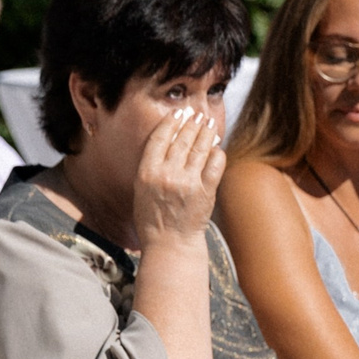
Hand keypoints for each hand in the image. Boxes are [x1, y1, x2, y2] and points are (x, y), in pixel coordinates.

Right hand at [127, 105, 224, 253]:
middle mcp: (167, 175)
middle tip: (197, 114)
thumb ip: (152, 166)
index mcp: (147, 173)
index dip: (171, 122)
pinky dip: (217, 154)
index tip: (177, 113)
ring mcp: (188, 183)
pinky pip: (215, 165)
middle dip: (192, 123)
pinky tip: (217, 148)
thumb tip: (169, 139)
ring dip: (206, 133)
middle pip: (182, 139)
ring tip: (209, 124)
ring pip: (200, 148)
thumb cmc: (153, 219)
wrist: (170, 244)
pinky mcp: (206, 192)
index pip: (160, 138)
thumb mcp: (142, 190)